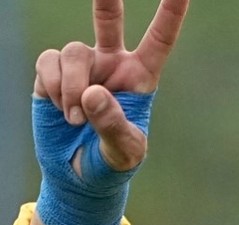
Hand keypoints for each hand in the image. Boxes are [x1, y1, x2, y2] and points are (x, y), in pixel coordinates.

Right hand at [33, 0, 189, 172]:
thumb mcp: (124, 151)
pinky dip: (53, 86)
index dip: (170, 14)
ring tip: (75, 118)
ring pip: (74, 51)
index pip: (160, 40)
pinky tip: (61, 108)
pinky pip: (48, 62)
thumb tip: (93, 93)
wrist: (78, 176)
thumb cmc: (112, 162)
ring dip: (71, 86)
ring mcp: (81, 67)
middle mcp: (112, 64)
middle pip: (109, 21)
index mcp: (141, 78)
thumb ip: (113, 124)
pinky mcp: (52, 73)